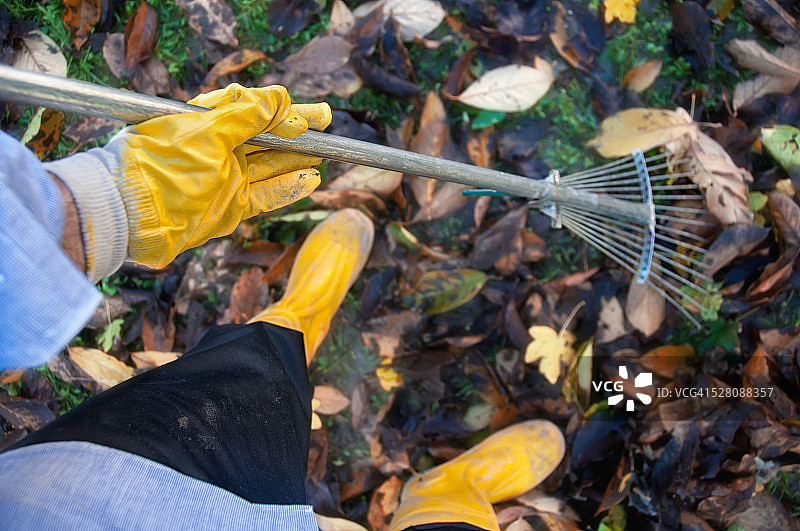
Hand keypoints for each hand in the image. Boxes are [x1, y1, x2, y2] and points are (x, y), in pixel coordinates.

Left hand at [106, 83, 330, 268]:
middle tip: (325, 123)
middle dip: (297, 131)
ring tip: (324, 152)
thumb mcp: (208, 130)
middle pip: (267, 137)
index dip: (281, 110)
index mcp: (207, 122)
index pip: (252, 108)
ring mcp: (226, 179)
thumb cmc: (162, 165)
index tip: (306, 115)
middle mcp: (218, 149)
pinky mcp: (230, 208)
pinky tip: (310, 179)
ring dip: (298, 159)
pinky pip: (267, 196)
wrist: (131, 214)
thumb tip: (282, 101)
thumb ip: (248, 114)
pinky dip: (288, 188)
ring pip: (271, 166)